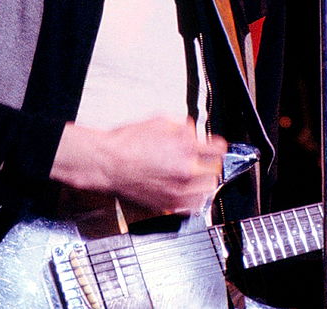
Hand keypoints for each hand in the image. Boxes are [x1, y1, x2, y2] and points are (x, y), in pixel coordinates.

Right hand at [51, 117, 226, 213]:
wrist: (107, 163)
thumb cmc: (126, 143)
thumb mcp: (159, 121)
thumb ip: (182, 126)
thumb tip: (192, 131)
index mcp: (185, 147)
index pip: (219, 149)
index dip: (218, 146)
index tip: (216, 147)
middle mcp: (185, 170)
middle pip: (216, 170)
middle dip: (210, 162)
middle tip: (204, 159)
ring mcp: (178, 190)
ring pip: (209, 189)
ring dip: (205, 180)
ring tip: (197, 175)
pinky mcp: (168, 203)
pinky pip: (194, 205)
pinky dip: (195, 198)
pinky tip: (189, 190)